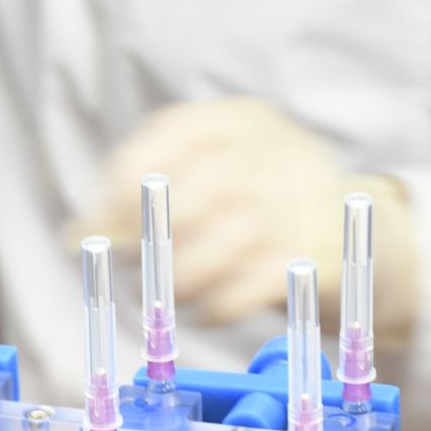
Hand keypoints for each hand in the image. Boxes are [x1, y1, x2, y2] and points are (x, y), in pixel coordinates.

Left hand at [72, 98, 416, 343]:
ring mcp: (302, 202)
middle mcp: (275, 150)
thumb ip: (147, 197)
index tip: (100, 222)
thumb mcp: (211, 179)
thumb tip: (76, 234)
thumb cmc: (258, 209)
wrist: (355, 234)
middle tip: (133, 267)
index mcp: (240, 120)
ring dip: (183, 279)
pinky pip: (251, 287)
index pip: (173, 133)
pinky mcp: (317, 255)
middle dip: (153, 237)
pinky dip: (218, 306)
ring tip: (171, 295)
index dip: (125, 181)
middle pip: (199, 190)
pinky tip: (209, 310)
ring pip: (225, 242)